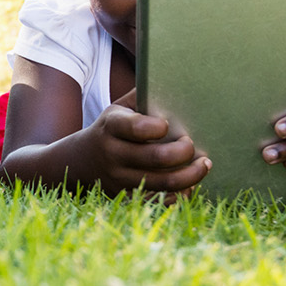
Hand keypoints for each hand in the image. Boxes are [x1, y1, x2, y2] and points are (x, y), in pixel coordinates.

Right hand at [84, 104, 209, 194]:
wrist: (80, 161)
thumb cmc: (111, 128)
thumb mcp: (119, 108)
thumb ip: (143, 96)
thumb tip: (179, 83)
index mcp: (111, 127)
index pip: (136, 128)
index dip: (157, 127)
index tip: (167, 125)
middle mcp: (113, 155)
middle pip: (157, 158)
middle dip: (184, 152)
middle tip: (192, 145)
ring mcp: (119, 179)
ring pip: (163, 183)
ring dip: (191, 175)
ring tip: (204, 164)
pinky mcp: (126, 197)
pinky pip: (159, 201)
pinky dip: (179, 195)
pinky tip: (190, 184)